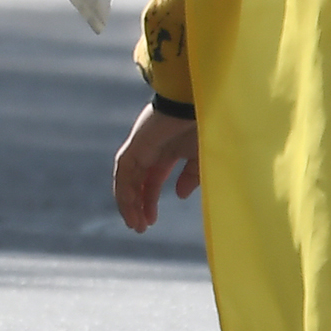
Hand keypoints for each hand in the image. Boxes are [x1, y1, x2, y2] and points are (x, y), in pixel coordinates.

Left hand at [111, 102, 199, 232]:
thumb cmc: (206, 125)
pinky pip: (124, 170)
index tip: (150, 221)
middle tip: (139, 228)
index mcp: (168, 152)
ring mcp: (141, 146)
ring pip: (127, 179)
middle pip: (137, 182)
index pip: (152, 181)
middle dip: (137, 205)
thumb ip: (191, 176)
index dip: (150, 201)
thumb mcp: (202, 157)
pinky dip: (124, 189)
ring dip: (129, 202)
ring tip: (134, 224)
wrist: (200, 103)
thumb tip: (180, 195)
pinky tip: (128, 206)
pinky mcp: (136, 143)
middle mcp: (151, 150)